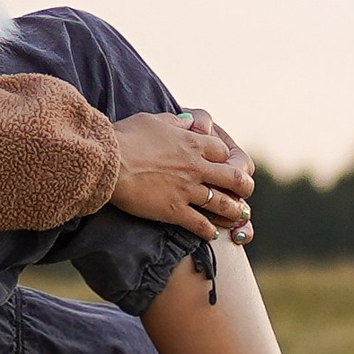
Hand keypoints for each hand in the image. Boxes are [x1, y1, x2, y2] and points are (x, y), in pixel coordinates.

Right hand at [110, 110, 254, 241]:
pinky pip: (200, 224)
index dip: (228, 158)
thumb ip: (176, 122)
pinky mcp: (174, 211)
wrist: (108, 162)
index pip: (224, 151)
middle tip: (244, 191)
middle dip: (244, 186)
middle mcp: (196, 167)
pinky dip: (208, 230)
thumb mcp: (155, 120)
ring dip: (234, 210)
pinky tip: (211, 233)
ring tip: (238, 215)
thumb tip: (189, 121)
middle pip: (235, 178)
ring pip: (224, 204)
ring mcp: (187, 191)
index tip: (225, 163)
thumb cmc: (126, 136)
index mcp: (193, 143)